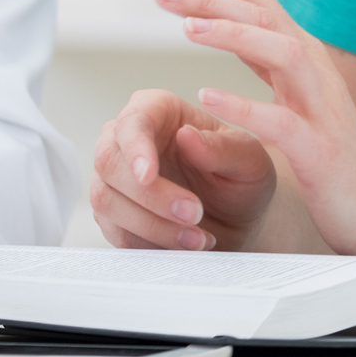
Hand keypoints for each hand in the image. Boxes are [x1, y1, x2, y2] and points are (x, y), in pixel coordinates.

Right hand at [92, 86, 278, 250]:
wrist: (236, 221)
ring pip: (105, 199)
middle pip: (109, 162)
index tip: (149, 176)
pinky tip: (182, 245)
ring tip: (197, 238)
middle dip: (149, 195)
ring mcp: (114, 177)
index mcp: (157, 111)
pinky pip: (115, 231)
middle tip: (193, 213)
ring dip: (151, 225)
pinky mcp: (112, 213)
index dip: (135, 148)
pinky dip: (149, 244)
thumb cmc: (240, 181)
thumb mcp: (251, 162)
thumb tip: (187, 136)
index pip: (132, 122)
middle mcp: (126, 139)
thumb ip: (224, 148)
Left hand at [151, 0, 355, 253]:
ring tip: (187, 28)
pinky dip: (243, 105)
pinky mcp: (320, 150)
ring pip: (280, 54)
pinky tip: (206, 95)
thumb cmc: (327, 148)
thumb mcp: (292, 90)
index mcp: (300, 53)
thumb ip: (261, 55)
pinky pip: (281, 121)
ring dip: (233, 35)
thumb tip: (216, 19)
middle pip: (262, 16)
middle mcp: (313, 69)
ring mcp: (320, 108)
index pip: (254, 0)